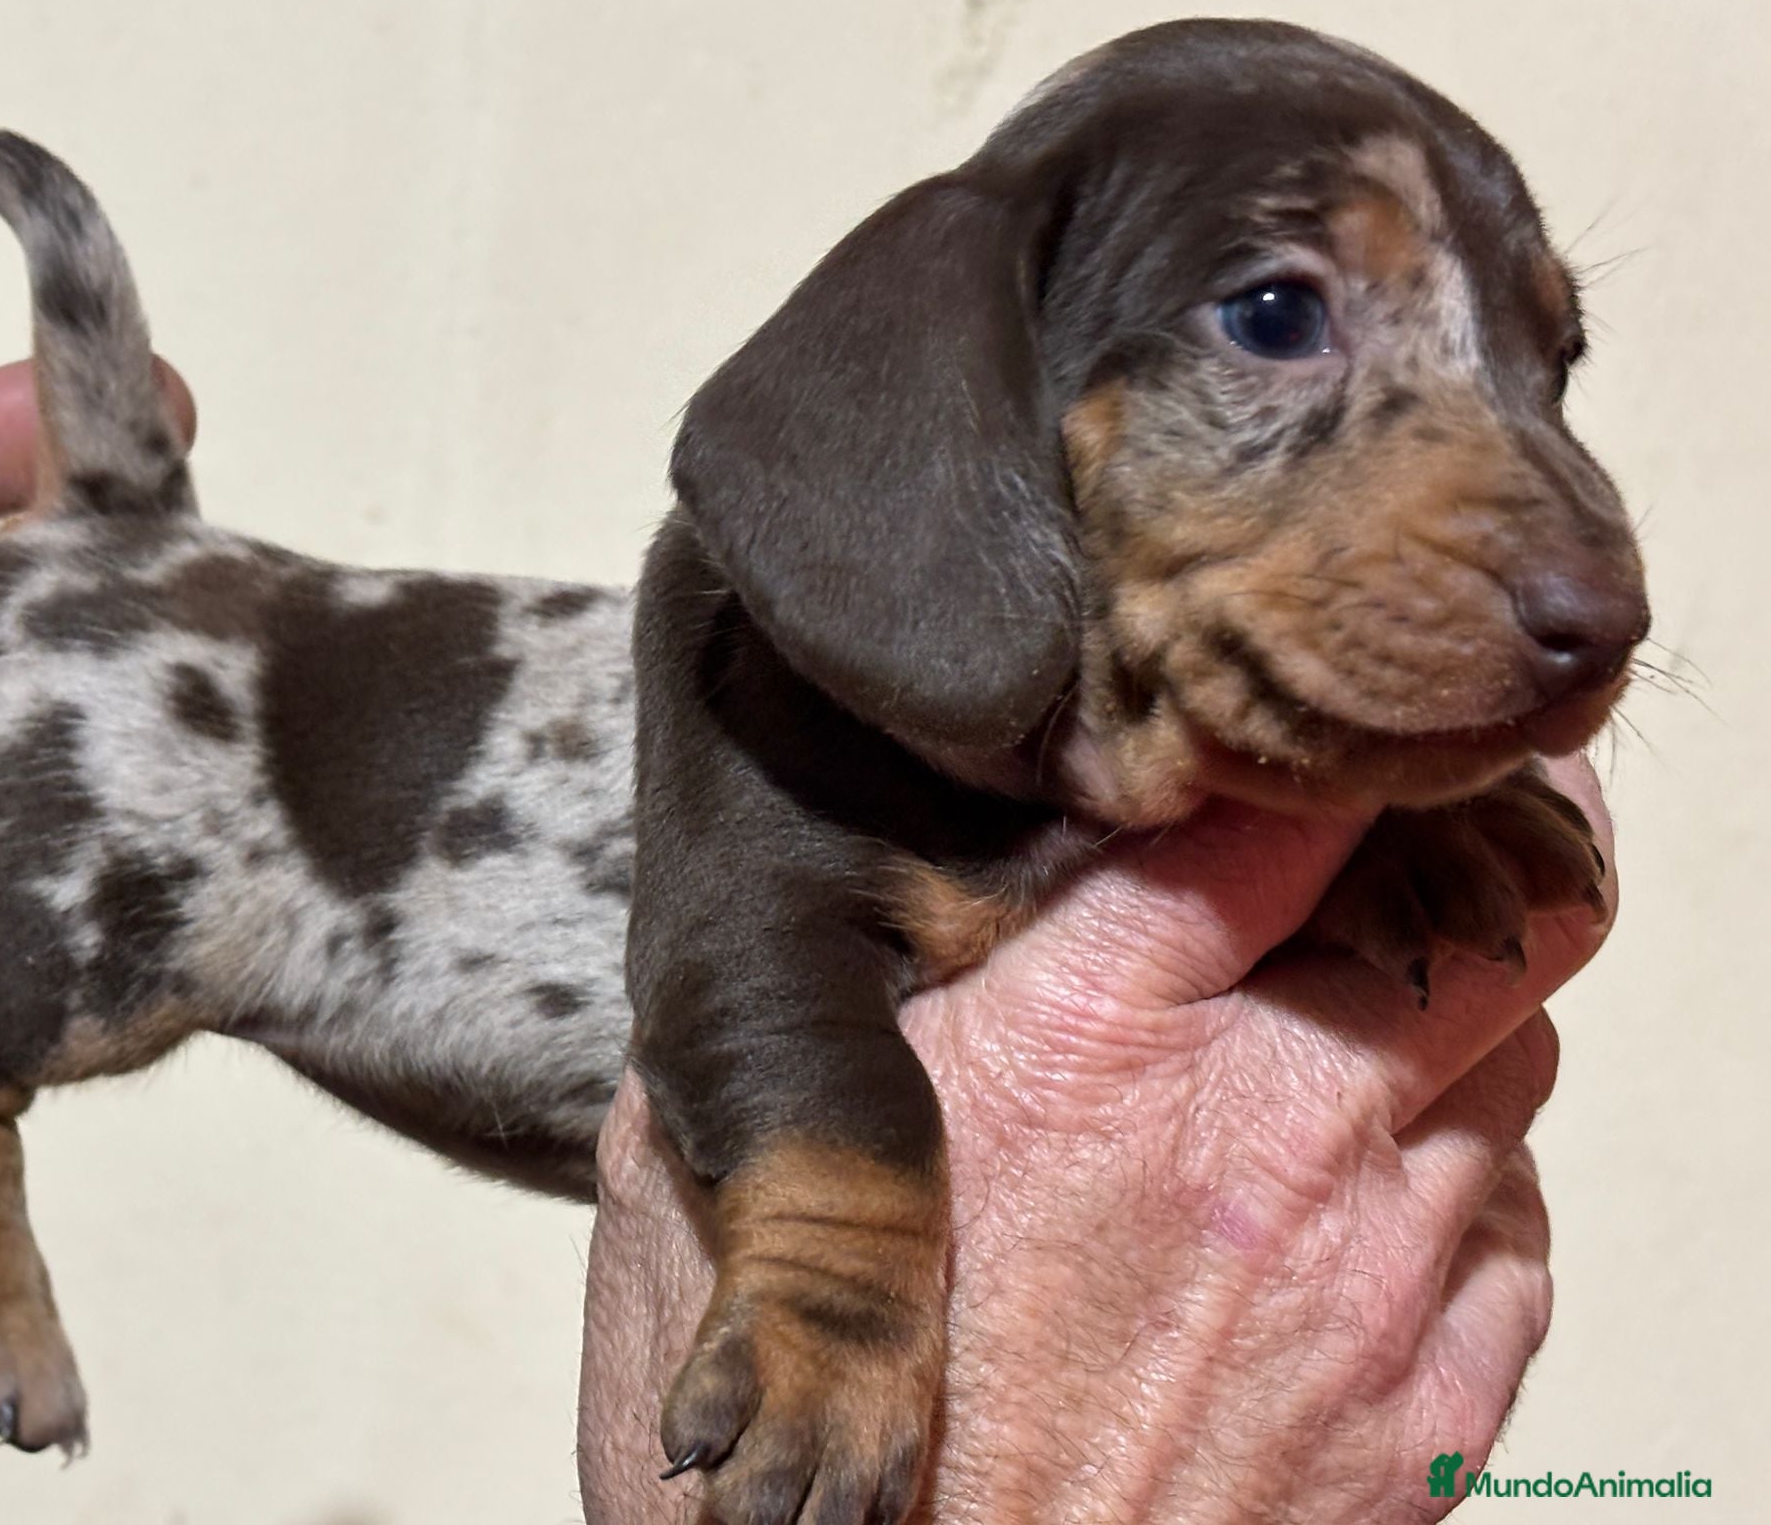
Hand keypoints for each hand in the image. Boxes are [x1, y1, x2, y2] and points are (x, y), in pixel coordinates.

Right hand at [579, 757, 1613, 1522]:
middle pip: (1467, 919)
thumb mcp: (705, 1201)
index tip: (1287, 767)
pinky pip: (1515, 1241)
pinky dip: (1456, 1206)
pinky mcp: (1429, 1421)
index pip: (1275, 813)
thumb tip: (815, 938)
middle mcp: (1258, 1134)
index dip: (1311, 766)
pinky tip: (1349, 1236)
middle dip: (1436, 879)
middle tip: (1369, 891)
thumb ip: (788, 1039)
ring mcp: (1368, 1280)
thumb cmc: (799, 1469)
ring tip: (1328, 1081)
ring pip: (1507, 1070)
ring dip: (1433, 1047)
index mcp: (1079, 1043)